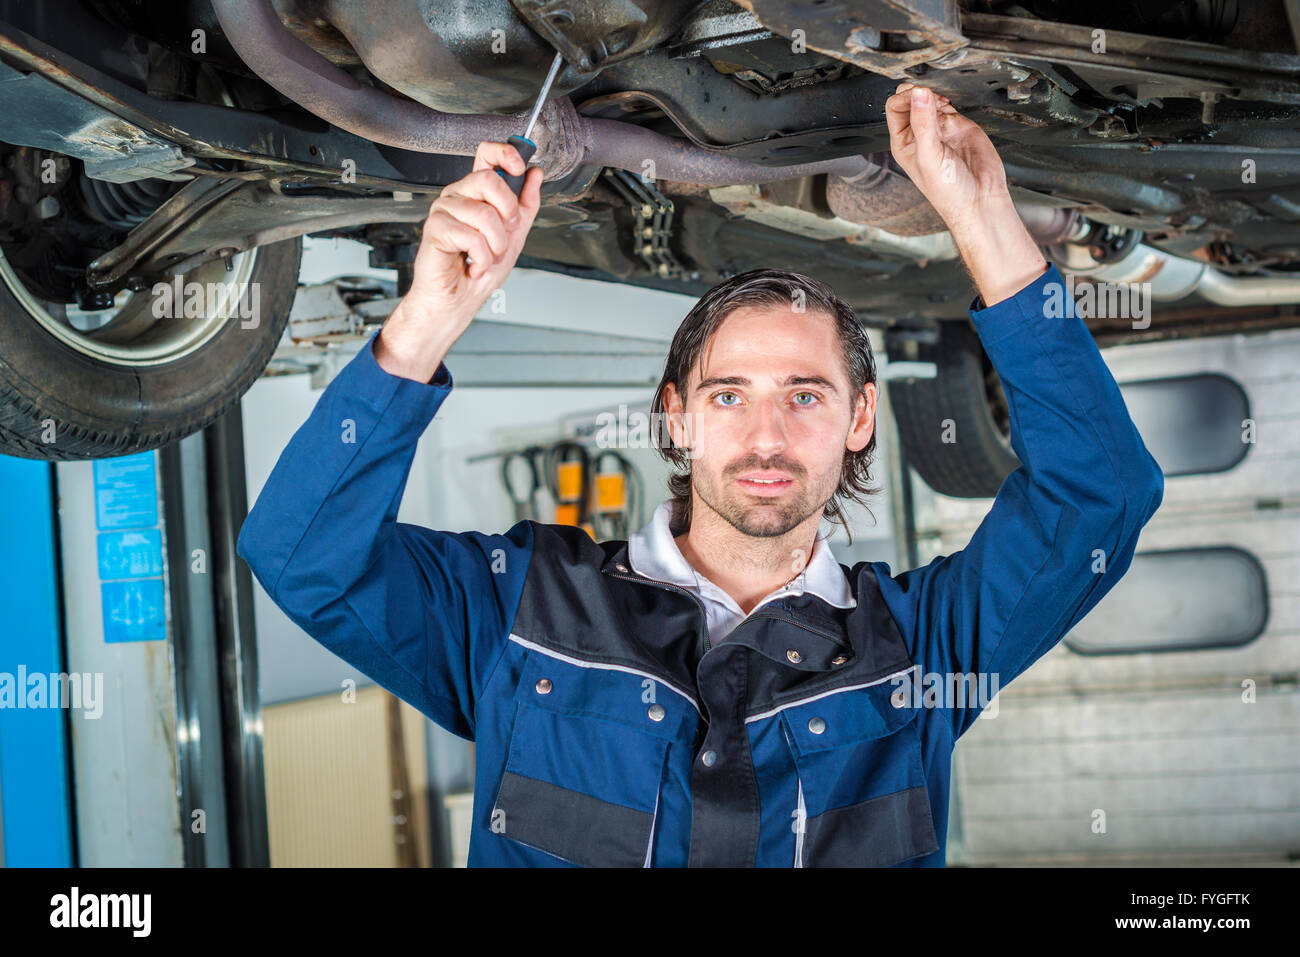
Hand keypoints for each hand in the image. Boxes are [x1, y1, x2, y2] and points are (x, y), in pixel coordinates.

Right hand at [375, 140, 542, 380]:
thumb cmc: (479, 269)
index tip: (520, 168)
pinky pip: (470, 236)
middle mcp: (458, 195)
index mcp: (476, 192)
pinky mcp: (435, 229)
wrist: (459, 300)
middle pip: (487, 179)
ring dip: (495, 244)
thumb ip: (525, 204)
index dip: (505, 153)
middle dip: (508, 211)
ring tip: (488, 257)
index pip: (486, 154)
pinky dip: (481, 258)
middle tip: (507, 233)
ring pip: (483, 213)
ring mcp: (443, 210)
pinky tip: (473, 265)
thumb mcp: (514, 235)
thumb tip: (534, 175)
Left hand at [885, 83, 1045, 305]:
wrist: (980, 200)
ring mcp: (940, 128)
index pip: (895, 108)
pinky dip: (951, 96)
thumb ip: (923, 123)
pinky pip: (951, 102)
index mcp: (904, 143)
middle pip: (911, 99)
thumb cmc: (949, 193)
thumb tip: (919, 93)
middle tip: (931, 94)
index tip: (919, 95)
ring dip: (935, 93)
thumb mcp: (929, 156)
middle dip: (919, 91)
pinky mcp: (959, 124)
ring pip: (931, 98)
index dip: (905, 97)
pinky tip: (952, 103)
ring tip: (943, 102)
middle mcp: (920, 134)